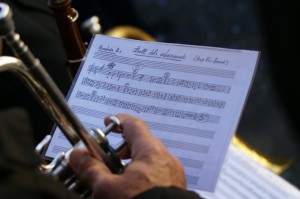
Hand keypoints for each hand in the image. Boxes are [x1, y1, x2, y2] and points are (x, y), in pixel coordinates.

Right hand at [69, 113, 185, 198]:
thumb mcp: (109, 188)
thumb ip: (92, 169)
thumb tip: (78, 156)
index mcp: (151, 151)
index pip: (134, 125)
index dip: (119, 120)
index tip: (109, 122)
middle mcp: (165, 158)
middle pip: (141, 142)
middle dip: (122, 147)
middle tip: (108, 157)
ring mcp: (172, 172)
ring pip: (149, 159)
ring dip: (132, 162)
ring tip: (118, 176)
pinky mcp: (175, 185)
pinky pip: (157, 172)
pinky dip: (143, 173)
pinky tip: (132, 186)